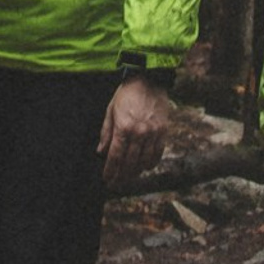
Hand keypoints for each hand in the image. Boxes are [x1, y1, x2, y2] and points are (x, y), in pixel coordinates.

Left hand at [97, 74, 180, 190]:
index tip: (107, 179)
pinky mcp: (163, 132)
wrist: (148, 79)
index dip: (110, 170)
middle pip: (129, 163)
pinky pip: (157, 154)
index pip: (116, 156)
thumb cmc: (127, 94)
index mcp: (123, 127)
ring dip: (135, 172)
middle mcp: (139, 133)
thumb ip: (106, 132)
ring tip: (128, 177)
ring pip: (144, 162)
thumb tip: (101, 152)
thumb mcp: (111, 110)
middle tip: (116, 184)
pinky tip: (144, 167)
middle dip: (121, 176)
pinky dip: (150, 163)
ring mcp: (153, 133)